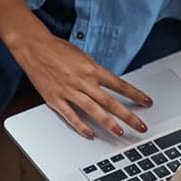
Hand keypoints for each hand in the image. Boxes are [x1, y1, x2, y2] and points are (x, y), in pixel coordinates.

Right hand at [12, 30, 152, 138]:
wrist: (33, 47)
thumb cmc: (58, 49)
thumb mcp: (83, 56)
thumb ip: (95, 72)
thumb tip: (109, 84)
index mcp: (91, 68)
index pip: (119, 84)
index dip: (135, 94)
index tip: (147, 102)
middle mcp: (82, 80)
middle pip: (110, 101)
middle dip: (128, 116)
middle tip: (140, 127)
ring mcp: (68, 90)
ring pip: (92, 110)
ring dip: (108, 123)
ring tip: (119, 132)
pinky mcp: (55, 98)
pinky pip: (70, 115)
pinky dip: (80, 125)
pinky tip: (89, 133)